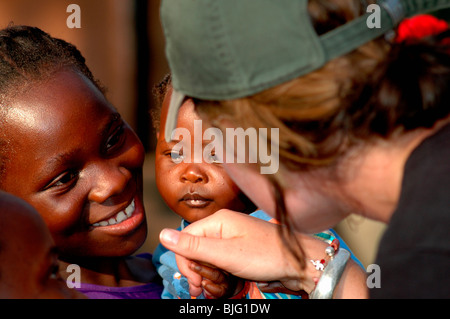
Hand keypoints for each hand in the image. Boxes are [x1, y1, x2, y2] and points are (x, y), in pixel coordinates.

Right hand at [159, 209, 315, 295]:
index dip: (185, 262)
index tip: (195, 282)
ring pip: (207, 260)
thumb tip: (163, 234)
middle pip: (195, 251)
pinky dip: (220, 276)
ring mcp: (232, 240)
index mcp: (219, 221)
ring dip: (209, 276)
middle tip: (208, 288)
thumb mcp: (227, 253)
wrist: (300, 263)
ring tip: (221, 287)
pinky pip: (220, 264)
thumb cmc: (268, 254)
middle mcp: (223, 228)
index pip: (185, 239)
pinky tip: (227, 284)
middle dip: (198, 272)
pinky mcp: (239, 253)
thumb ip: (194, 246)